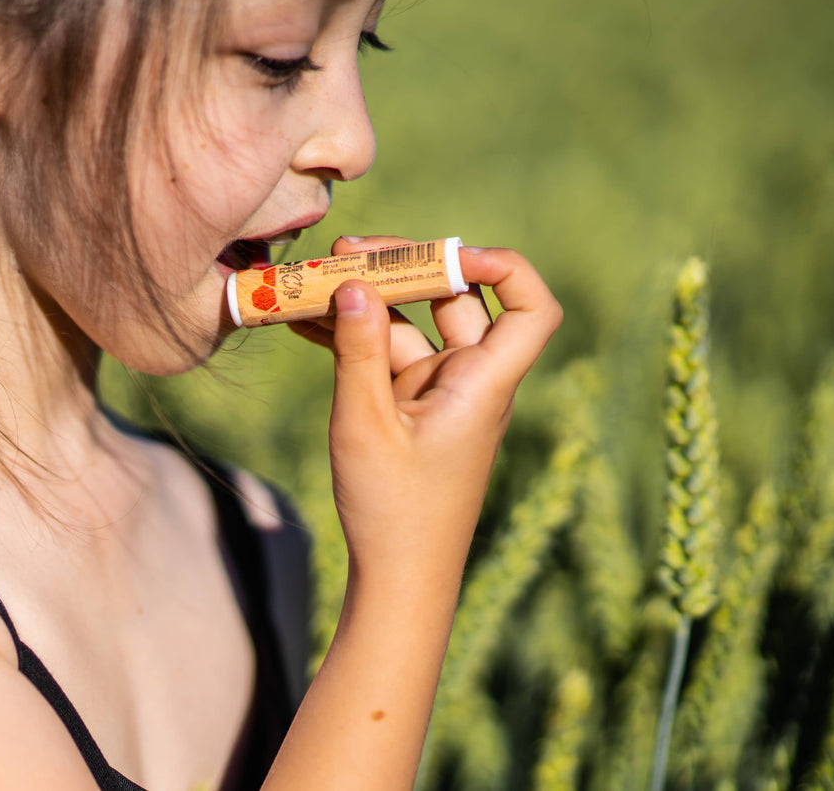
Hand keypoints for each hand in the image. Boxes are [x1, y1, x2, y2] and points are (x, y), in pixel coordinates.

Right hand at [287, 236, 561, 582]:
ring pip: (408, 324)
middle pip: (455, 299)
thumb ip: (359, 350)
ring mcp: (439, 393)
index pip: (530, 306)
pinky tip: (304, 324)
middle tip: (342, 254)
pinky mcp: (411, 408)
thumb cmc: (393, 511)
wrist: (398, 579)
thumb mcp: (364, 425)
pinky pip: (385, 355)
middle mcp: (470, 380)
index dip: (500, 267)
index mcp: (483, 384)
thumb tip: (353, 284)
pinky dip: (352, 337)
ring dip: (362, 303)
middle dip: (400, 268)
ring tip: (304, 286)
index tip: (444, 255)